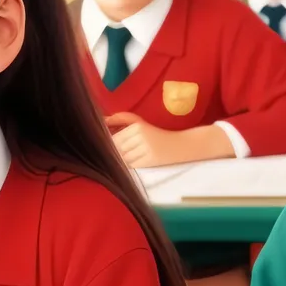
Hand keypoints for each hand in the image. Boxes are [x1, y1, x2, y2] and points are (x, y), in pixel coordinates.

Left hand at [106, 114, 234, 166]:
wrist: (183, 145)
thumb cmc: (158, 134)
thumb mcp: (140, 122)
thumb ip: (121, 119)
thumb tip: (103, 120)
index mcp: (137, 126)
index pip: (114, 138)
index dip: (109, 144)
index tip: (111, 146)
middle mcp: (141, 136)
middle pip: (117, 148)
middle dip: (115, 153)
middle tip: (118, 155)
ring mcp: (146, 149)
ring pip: (123, 158)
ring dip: (121, 161)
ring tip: (127, 159)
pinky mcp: (151, 160)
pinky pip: (132, 165)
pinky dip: (129, 166)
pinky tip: (134, 163)